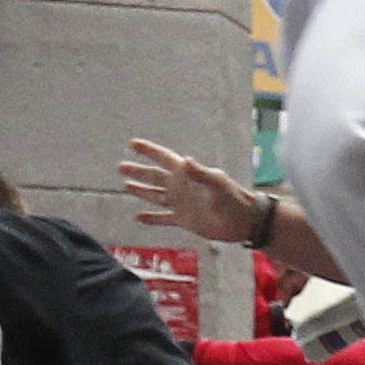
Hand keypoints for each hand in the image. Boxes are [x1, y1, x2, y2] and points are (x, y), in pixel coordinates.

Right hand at [121, 137, 255, 244]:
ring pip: (155, 195)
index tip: (133, 143)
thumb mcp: (217, 184)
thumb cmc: (234, 199)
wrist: (243, 221)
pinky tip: (138, 217)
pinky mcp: (184, 219)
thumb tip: (185, 160)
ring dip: (141, 191)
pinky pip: (163, 217)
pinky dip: (151, 218)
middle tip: (121, 166)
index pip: (163, 158)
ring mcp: (182, 203)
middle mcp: (182, 187)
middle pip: (154, 177)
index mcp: (187, 174)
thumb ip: (200, 173)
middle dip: (138, 171)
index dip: (149, 151)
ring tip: (126, 186)